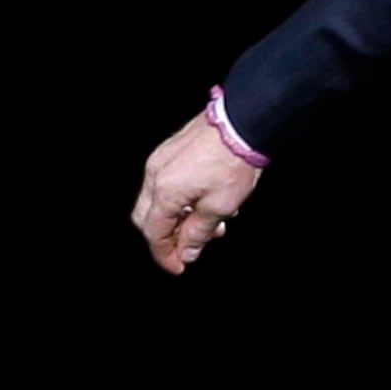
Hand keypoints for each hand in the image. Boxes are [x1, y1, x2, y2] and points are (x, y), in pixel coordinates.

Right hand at [133, 113, 259, 273]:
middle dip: (168, 238)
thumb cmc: (233, 161)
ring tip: (212, 225)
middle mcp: (155, 174)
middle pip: (148, 218)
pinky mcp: (171, 151)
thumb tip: (186, 252)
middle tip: (190, 248)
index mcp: (164, 191)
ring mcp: (161, 160)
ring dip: (180, 219)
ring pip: (158, 201)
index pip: (154, 233)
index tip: (179, 267)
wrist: (241, 123)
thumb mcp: (220, 207)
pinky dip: (181, 201)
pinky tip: (207, 203)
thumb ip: (199, 233)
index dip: (165, 254)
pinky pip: (166, 183)